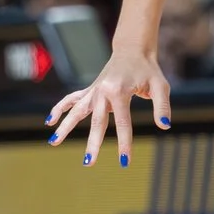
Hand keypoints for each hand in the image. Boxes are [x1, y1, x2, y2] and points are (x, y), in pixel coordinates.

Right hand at [47, 47, 169, 169]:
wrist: (133, 50)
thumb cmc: (148, 70)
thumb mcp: (161, 86)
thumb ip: (162, 107)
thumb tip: (164, 126)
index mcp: (119, 90)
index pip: (122, 122)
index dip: (124, 143)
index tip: (125, 162)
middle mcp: (102, 90)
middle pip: (96, 121)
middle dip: (93, 143)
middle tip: (89, 163)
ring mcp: (94, 90)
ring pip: (77, 111)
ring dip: (65, 127)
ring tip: (53, 143)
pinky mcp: (90, 90)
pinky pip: (71, 99)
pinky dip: (60, 108)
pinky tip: (49, 121)